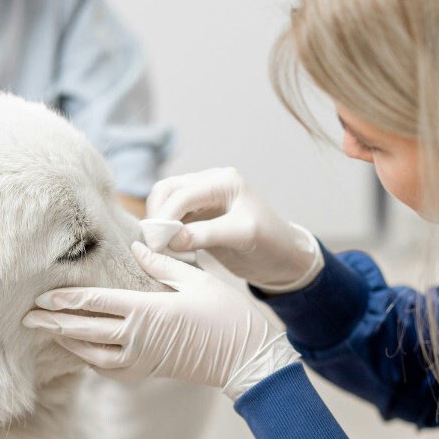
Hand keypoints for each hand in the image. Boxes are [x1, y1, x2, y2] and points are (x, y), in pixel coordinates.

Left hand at [22, 242, 298, 398]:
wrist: (247, 357)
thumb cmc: (227, 315)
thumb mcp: (196, 280)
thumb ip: (162, 265)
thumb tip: (136, 249)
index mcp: (147, 311)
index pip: (94, 303)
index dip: (65, 298)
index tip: (41, 293)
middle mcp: (138, 338)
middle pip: (84, 329)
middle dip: (53, 321)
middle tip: (26, 316)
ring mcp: (141, 359)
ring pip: (91, 353)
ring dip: (67, 341)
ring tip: (48, 330)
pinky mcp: (149, 371)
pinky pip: (109, 368)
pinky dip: (90, 359)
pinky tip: (81, 349)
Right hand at [146, 168, 322, 291]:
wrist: (283, 257)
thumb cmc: (271, 242)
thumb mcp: (244, 235)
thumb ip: (208, 234)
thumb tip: (173, 239)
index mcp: (223, 180)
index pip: (182, 193)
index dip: (166, 217)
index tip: (158, 243)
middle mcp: (209, 184)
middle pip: (166, 191)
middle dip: (157, 216)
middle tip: (155, 244)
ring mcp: (201, 200)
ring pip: (165, 203)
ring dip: (158, 223)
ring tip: (161, 248)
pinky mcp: (197, 217)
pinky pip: (172, 219)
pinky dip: (165, 232)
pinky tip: (167, 249)